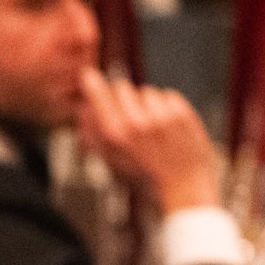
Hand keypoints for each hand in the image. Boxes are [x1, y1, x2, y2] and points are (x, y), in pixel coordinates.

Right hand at [76, 68, 221, 214]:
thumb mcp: (111, 163)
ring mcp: (161, 117)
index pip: (98, 93)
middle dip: (122, 98)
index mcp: (115, 135)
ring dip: (147, 104)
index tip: (89, 76)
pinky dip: (167, 107)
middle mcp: (137, 123)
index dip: (92, 82)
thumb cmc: (145, 179)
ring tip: (153, 128)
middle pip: (122, 87)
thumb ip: (93, 136)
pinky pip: (168, 96)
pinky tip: (168, 127)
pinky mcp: (182, 114)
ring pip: (147, 91)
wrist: (184, 189)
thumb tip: (81, 111)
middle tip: (129, 115)